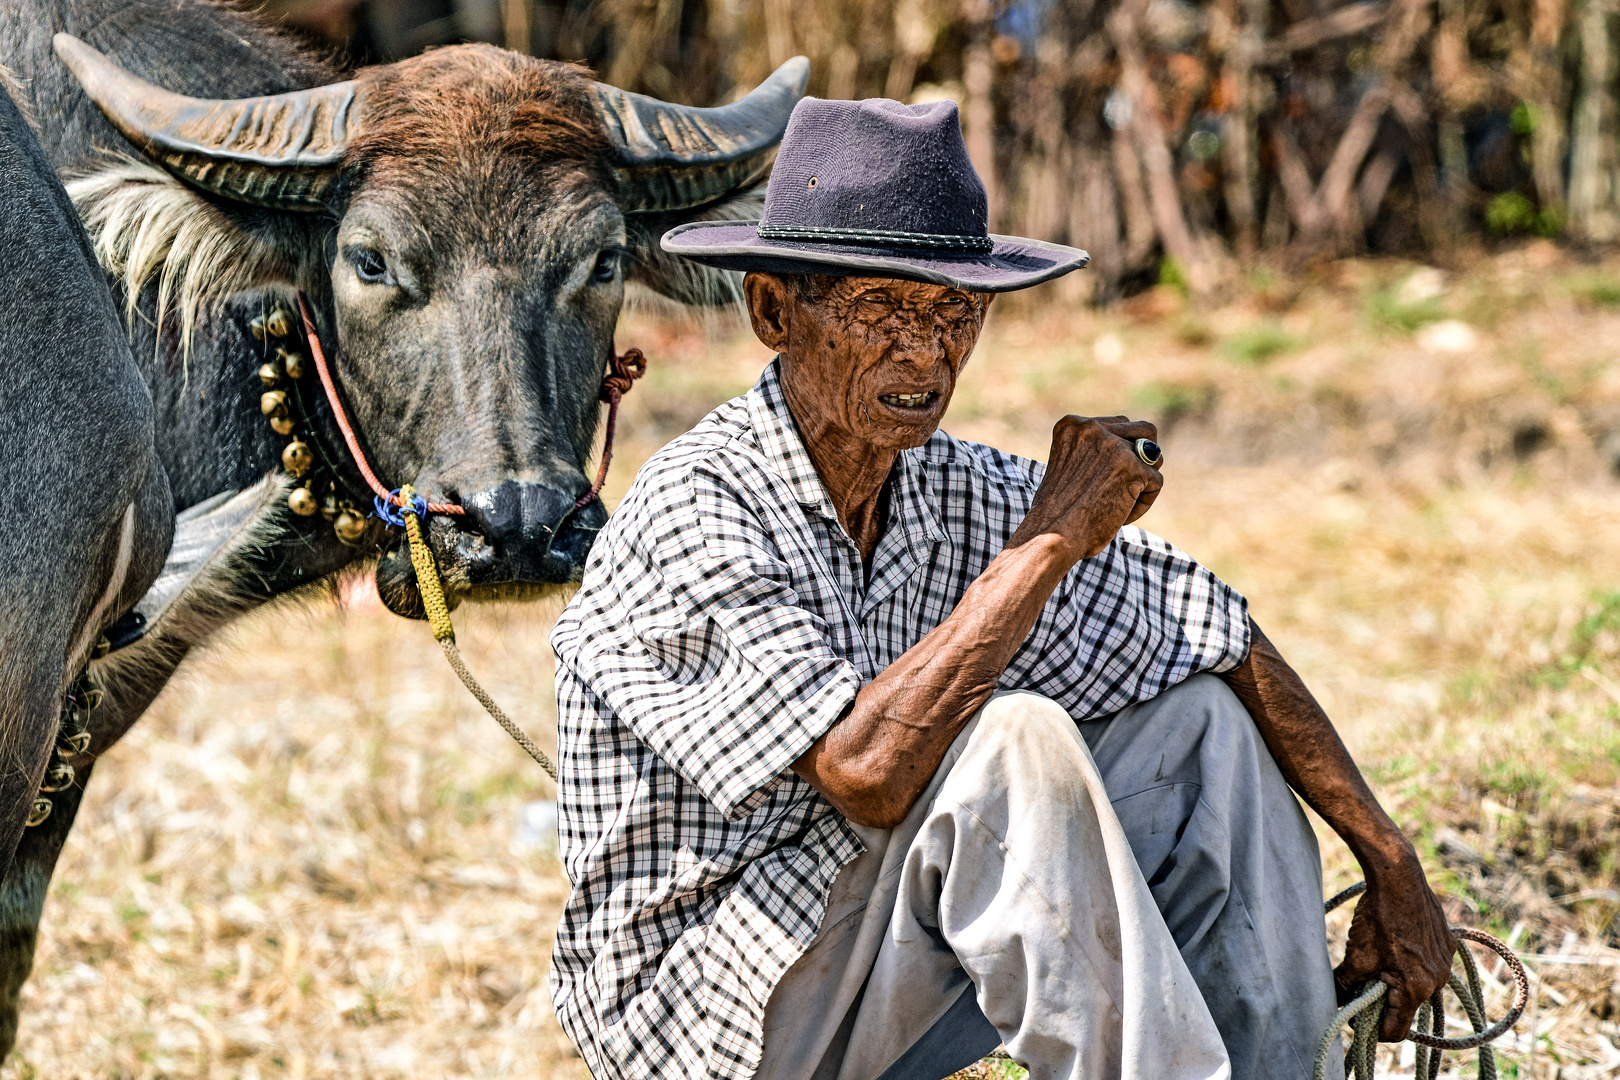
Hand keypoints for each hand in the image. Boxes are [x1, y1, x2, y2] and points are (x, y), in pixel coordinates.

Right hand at [1013, 415, 1162, 560]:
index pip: (1118, 424)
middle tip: (1131, 484)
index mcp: (1072, 425)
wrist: (1050, 536)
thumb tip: (1141, 450)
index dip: (1122, 451)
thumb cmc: (1056, 512)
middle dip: (1145, 457)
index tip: (1108, 477)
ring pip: (1154, 456)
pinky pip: (1155, 482)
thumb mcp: (1067, 467)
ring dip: (1144, 480)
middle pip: (1144, 430)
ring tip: (1121, 504)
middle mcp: (1093, 428)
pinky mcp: (1132, 468)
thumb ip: (1092, 452)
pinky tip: (1121, 518)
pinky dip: (1143, 504)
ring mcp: (1114, 446)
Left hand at [1334, 854, 1455, 1040]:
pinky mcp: (1447, 944)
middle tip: (1362, 984)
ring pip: (1417, 984)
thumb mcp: (1356, 956)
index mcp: (1416, 989)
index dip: (1373, 1029)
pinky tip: (1393, 942)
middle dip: (1384, 1001)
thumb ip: (1346, 986)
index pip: (1396, 1031)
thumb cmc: (1378, 918)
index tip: (1356, 1019)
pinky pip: (1428, 964)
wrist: (1399, 878)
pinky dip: (1411, 961)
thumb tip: (1334, 1003)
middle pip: (1408, 1007)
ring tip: (1377, 959)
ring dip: (1397, 980)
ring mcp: (1445, 962)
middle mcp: (1438, 980)